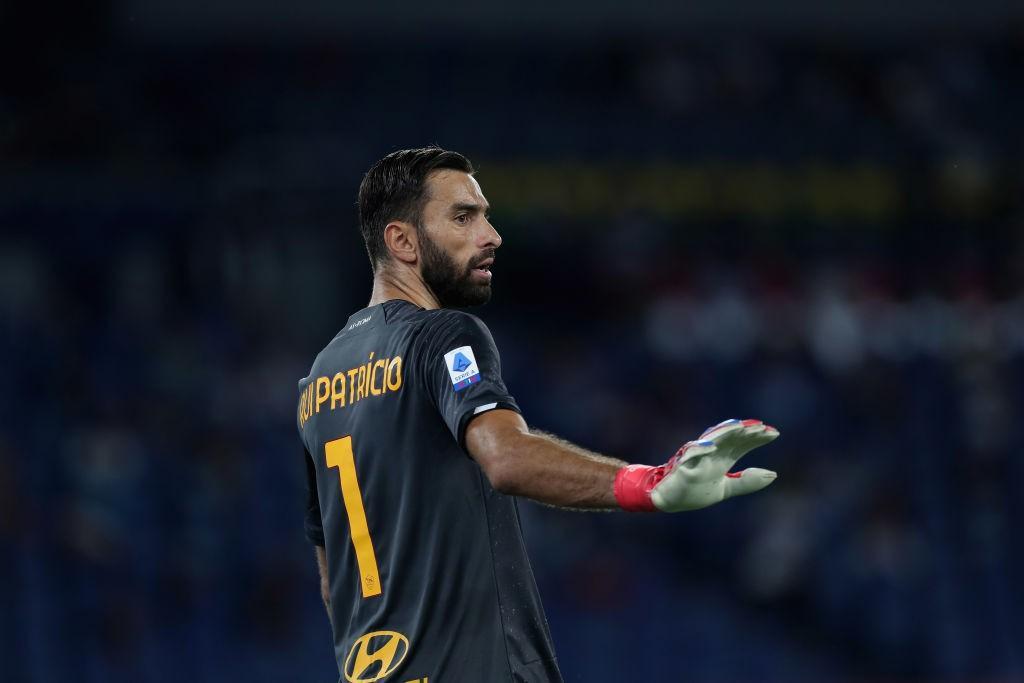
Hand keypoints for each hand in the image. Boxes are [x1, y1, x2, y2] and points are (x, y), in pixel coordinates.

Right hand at [614, 419, 778, 511]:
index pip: (742, 444)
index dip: (757, 438)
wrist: (667, 500)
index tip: (775, 433)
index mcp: (722, 459)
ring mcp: (696, 458)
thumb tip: (774, 474)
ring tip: (740, 426)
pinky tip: (712, 446)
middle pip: (730, 438)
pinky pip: (690, 456)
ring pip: (712, 441)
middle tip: (762, 427)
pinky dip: (700, 450)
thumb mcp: (725, 488)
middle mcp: (710, 454)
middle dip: (745, 432)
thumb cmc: (694, 491)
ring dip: (725, 433)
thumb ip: (747, 482)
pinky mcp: (681, 466)